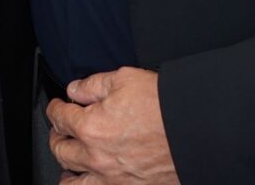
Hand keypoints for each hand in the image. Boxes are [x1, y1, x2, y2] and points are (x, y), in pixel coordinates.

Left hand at [44, 68, 176, 183]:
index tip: (58, 107)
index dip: (55, 109)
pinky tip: (94, 179)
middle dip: (57, 138)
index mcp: (90, 127)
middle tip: (60, 132)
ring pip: (74, 183)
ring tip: (69, 164)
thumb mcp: (125, 79)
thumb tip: (75, 90)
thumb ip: (93, 85)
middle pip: (61, 151)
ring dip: (67, 171)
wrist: (199, 132)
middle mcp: (97, 158)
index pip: (59, 118)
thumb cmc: (166, 107)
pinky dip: (92, 184)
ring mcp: (113, 179)